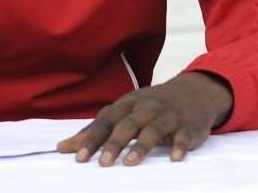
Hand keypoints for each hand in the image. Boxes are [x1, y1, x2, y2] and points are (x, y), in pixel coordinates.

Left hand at [56, 72, 232, 166]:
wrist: (194, 92)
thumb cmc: (151, 106)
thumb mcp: (124, 112)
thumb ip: (96, 130)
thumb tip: (63, 147)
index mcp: (128, 103)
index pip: (106, 120)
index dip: (93, 138)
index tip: (79, 157)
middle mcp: (147, 107)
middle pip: (128, 124)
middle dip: (114, 143)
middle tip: (103, 163)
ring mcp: (169, 116)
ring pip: (153, 129)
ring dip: (142, 145)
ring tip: (130, 162)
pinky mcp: (188, 126)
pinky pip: (183, 136)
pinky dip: (179, 146)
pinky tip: (174, 158)